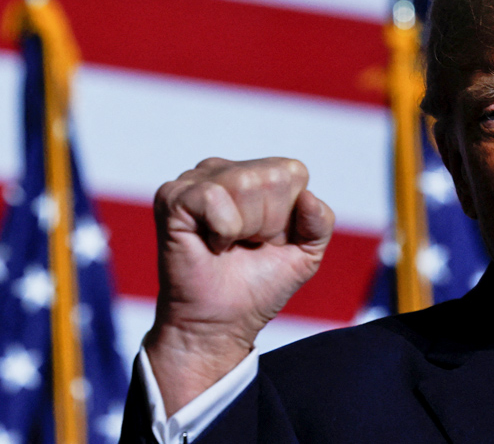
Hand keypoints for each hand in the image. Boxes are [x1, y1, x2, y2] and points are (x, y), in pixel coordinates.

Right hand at [143, 157, 333, 413]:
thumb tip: (308, 196)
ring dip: (244, 228)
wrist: (219, 323)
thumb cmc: (258, 286)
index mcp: (259, 174)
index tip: (269, 240)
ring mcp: (196, 179)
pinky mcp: (172, 197)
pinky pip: (214, 197)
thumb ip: (320, 222)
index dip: (289, 216)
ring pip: (244, 183)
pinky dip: (221, 229)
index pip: (293, 173)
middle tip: (246, 245)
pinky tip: (210, 244)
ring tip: (228, 245)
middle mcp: (227, 170)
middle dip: (267, 223)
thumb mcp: (306, 254)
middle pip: (271, 178)